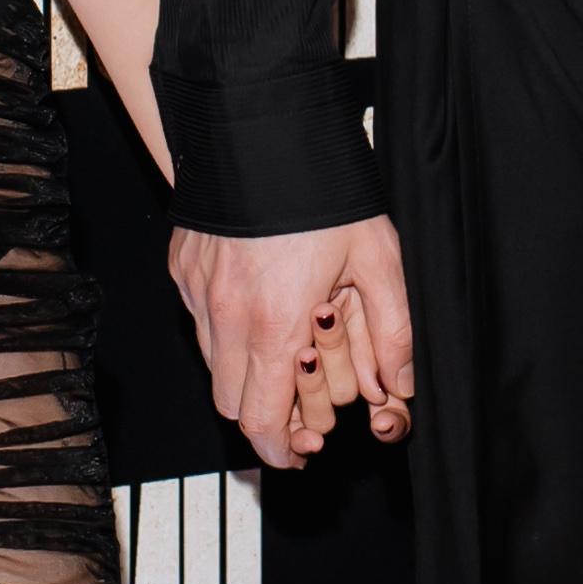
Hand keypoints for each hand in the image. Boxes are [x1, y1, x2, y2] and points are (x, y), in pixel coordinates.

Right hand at [169, 215, 415, 470]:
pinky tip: (259, 309)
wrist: (261, 131)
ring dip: (245, 377)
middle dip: (264, 419)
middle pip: (231, 406)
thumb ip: (393, 331)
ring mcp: (198, 295)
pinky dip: (226, 334)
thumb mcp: (378, 259)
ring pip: (212, 367)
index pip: (262, 421)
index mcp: (276, 325)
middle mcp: (226, 318)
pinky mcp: (183, 271)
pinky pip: (200, 324)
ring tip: (283, 357)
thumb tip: (399, 383)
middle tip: (299, 414)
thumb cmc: (323, 193)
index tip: (300, 452)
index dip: (280, 449)